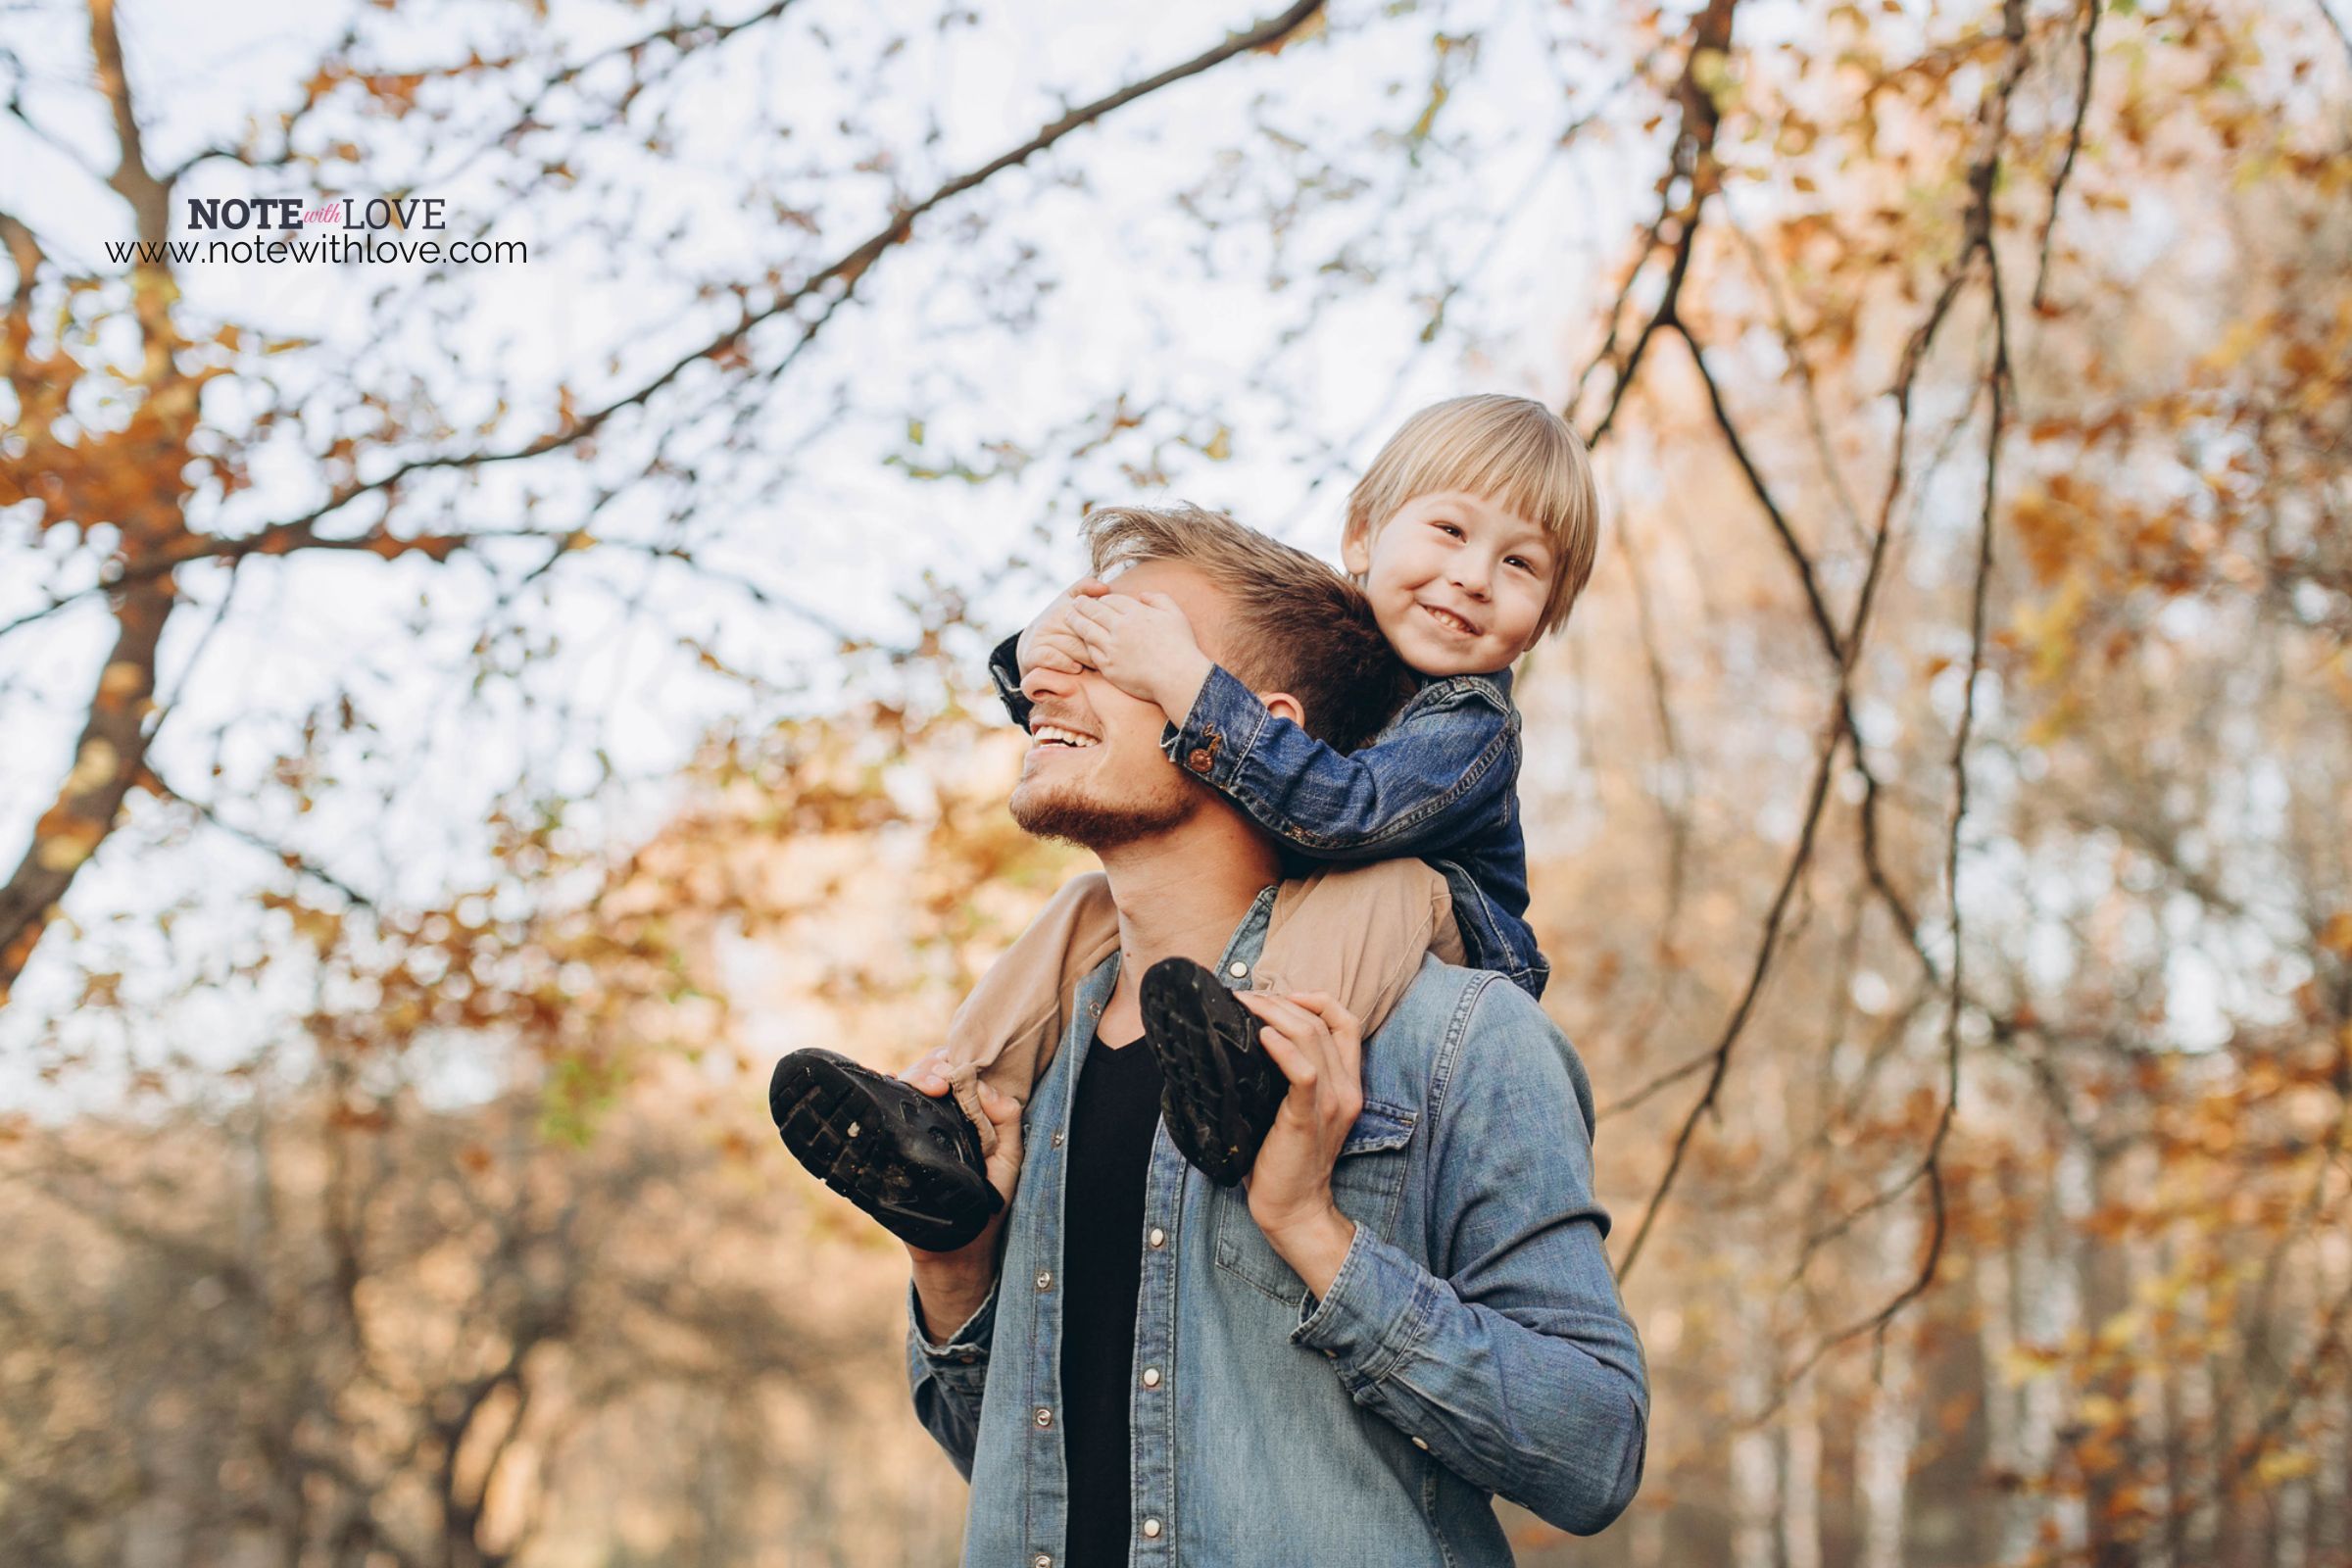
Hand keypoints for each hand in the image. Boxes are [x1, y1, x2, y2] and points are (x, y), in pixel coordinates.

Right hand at [900, 1048, 1023, 1213]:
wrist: (958, 1243)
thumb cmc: (989, 1199)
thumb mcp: (1009, 1158)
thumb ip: (1007, 1121)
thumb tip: (984, 1086)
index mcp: (969, 1112)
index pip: (958, 1071)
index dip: (954, 1063)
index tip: (956, 1071)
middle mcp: (941, 1114)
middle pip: (930, 1071)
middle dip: (933, 1067)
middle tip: (940, 1081)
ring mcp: (915, 1126)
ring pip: (907, 1083)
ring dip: (915, 1076)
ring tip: (928, 1085)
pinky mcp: (895, 1141)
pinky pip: (884, 1108)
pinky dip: (885, 1089)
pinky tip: (891, 1083)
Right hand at [1015, 578, 1108, 678]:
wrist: (1030, 647)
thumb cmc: (1058, 625)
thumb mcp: (1069, 601)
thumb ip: (1086, 588)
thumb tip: (1104, 588)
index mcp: (1066, 607)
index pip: (1091, 615)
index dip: (1106, 628)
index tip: (1120, 638)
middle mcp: (1052, 620)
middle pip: (1084, 632)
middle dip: (1100, 645)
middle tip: (1116, 657)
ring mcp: (1041, 636)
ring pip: (1072, 647)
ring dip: (1088, 658)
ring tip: (1100, 666)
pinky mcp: (1031, 654)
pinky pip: (1051, 658)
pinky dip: (1065, 663)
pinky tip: (1076, 668)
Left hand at [1065, 590, 1213, 716]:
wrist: (1177, 678)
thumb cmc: (1181, 646)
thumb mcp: (1176, 615)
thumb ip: (1159, 599)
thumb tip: (1142, 595)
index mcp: (1136, 613)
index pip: (1112, 600)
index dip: (1103, 599)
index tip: (1099, 600)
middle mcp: (1121, 627)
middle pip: (1095, 611)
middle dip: (1083, 605)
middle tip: (1075, 603)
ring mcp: (1112, 648)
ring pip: (1087, 630)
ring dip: (1076, 621)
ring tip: (1069, 616)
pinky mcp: (1109, 667)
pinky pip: (1092, 652)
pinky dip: (1086, 643)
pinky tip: (1083, 640)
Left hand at [1236, 990, 1363, 1293]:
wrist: (1295, 1208)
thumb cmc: (1286, 1160)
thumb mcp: (1300, 1111)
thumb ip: (1295, 1079)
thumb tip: (1257, 1039)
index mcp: (1349, 1085)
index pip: (1347, 1023)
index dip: (1317, 1000)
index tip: (1283, 995)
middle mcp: (1346, 1089)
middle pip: (1322, 1022)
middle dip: (1282, 1000)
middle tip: (1246, 996)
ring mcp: (1330, 1103)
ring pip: (1311, 1037)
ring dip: (1274, 1013)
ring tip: (1245, 1006)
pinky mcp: (1307, 1118)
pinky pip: (1301, 1071)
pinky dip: (1281, 1047)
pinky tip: (1260, 1036)